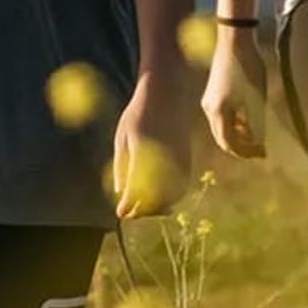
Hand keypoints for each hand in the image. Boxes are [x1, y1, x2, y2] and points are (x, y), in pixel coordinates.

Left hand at [113, 72, 192, 218]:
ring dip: (157, 206)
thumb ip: (121, 167)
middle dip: (142, 210)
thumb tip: (121, 193)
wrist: (166, 94)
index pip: (137, 190)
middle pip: (156, 199)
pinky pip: (181, 186)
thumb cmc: (137, 114)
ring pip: (172, 196)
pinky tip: (159, 197)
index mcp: (144, 154)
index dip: (128, 206)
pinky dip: (170, 197)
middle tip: (129, 213)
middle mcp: (165, 160)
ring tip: (142, 207)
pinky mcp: (187, 160)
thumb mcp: (122, 138)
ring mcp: (179, 161)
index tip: (120, 213)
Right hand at [200, 29, 268, 159]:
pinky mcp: (211, 94)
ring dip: (237, 135)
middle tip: (260, 149)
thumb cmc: (248, 68)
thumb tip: (260, 143)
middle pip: (223, 139)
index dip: (246, 152)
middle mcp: (209, 109)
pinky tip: (247, 119)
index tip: (263, 154)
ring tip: (256, 134)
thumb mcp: (257, 98)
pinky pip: (220, 117)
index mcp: (220, 112)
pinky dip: (233, 123)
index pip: (230, 144)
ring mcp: (208, 101)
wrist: (234, 41)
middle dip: (241, 146)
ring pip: (221, 128)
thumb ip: (257, 124)